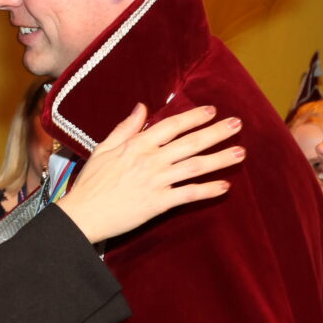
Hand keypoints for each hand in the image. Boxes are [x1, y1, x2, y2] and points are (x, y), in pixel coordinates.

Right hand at [56, 104, 243, 242]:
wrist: (82, 214)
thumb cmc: (90, 182)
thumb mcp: (103, 148)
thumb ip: (126, 127)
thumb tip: (142, 108)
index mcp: (137, 145)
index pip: (172, 126)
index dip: (194, 117)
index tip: (212, 111)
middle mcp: (150, 160)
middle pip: (190, 143)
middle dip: (216, 132)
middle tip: (237, 125)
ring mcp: (156, 181)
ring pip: (195, 166)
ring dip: (220, 159)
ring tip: (240, 152)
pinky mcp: (159, 203)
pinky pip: (189, 194)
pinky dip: (208, 190)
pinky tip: (225, 186)